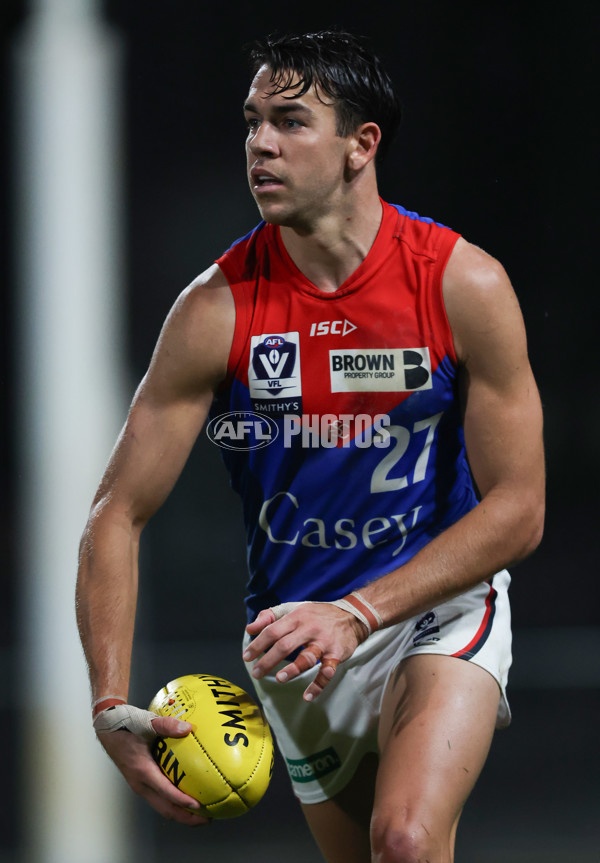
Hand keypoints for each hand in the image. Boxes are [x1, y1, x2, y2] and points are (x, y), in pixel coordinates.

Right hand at [97, 714, 210, 825]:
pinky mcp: (141, 783)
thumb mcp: (147, 723)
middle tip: (207, 818)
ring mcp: (140, 785)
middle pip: (165, 809)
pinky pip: (159, 800)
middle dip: (186, 817)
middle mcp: (141, 783)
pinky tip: (187, 799)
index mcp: (143, 770)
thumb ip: (167, 725)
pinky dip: (174, 804)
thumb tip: (188, 728)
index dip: (182, 801)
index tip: (199, 806)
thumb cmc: (127, 726)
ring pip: (162, 807)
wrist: (108, 729)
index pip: (165, 792)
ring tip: (200, 814)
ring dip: (181, 813)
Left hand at [243, 602, 367, 700]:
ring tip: (280, 679)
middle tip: (256, 673)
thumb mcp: (294, 609)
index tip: (246, 657)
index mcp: (296, 617)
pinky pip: (327, 672)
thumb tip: (250, 629)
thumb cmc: (316, 615)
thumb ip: (270, 617)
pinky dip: (318, 685)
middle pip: (285, 645)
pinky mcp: (336, 654)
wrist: (351, 615)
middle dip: (268, 660)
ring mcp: (324, 642)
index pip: (273, 631)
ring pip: (307, 657)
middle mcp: (309, 628)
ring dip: (293, 669)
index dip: (258, 644)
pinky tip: (307, 696)